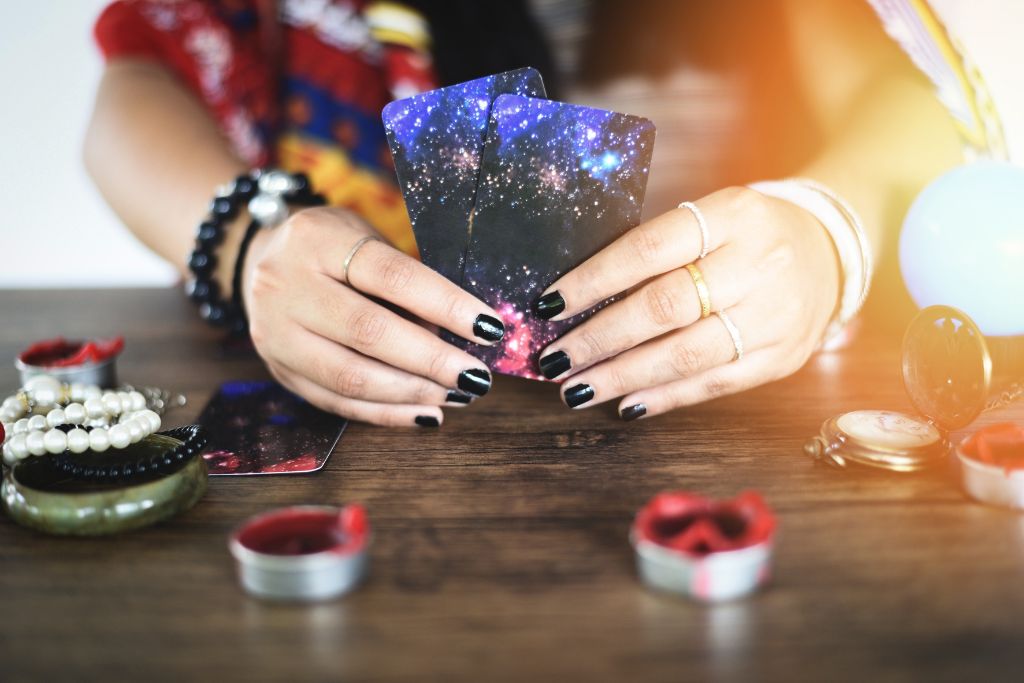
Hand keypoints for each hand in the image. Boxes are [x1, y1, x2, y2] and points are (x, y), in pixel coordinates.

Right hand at [241, 207, 505, 426]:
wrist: (259, 260)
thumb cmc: (333, 248)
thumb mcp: (366, 241)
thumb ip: (405, 285)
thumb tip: (461, 336)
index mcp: (316, 240)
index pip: (391, 276)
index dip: (445, 305)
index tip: (489, 328)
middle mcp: (286, 286)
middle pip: (368, 332)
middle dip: (432, 360)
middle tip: (477, 376)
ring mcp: (276, 334)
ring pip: (350, 376)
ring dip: (412, 392)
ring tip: (457, 394)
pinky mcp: (279, 371)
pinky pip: (337, 402)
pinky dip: (386, 413)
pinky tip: (425, 413)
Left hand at [534, 186, 839, 418]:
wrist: (832, 251)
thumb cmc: (747, 234)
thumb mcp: (711, 217)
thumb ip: (657, 250)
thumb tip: (578, 299)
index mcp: (732, 215)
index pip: (648, 249)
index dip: (594, 280)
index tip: (550, 304)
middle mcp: (757, 264)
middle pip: (664, 306)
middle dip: (600, 338)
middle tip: (556, 358)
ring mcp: (775, 316)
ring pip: (686, 354)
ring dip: (623, 376)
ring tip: (577, 389)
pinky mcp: (782, 357)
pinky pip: (714, 383)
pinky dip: (665, 397)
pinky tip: (626, 404)